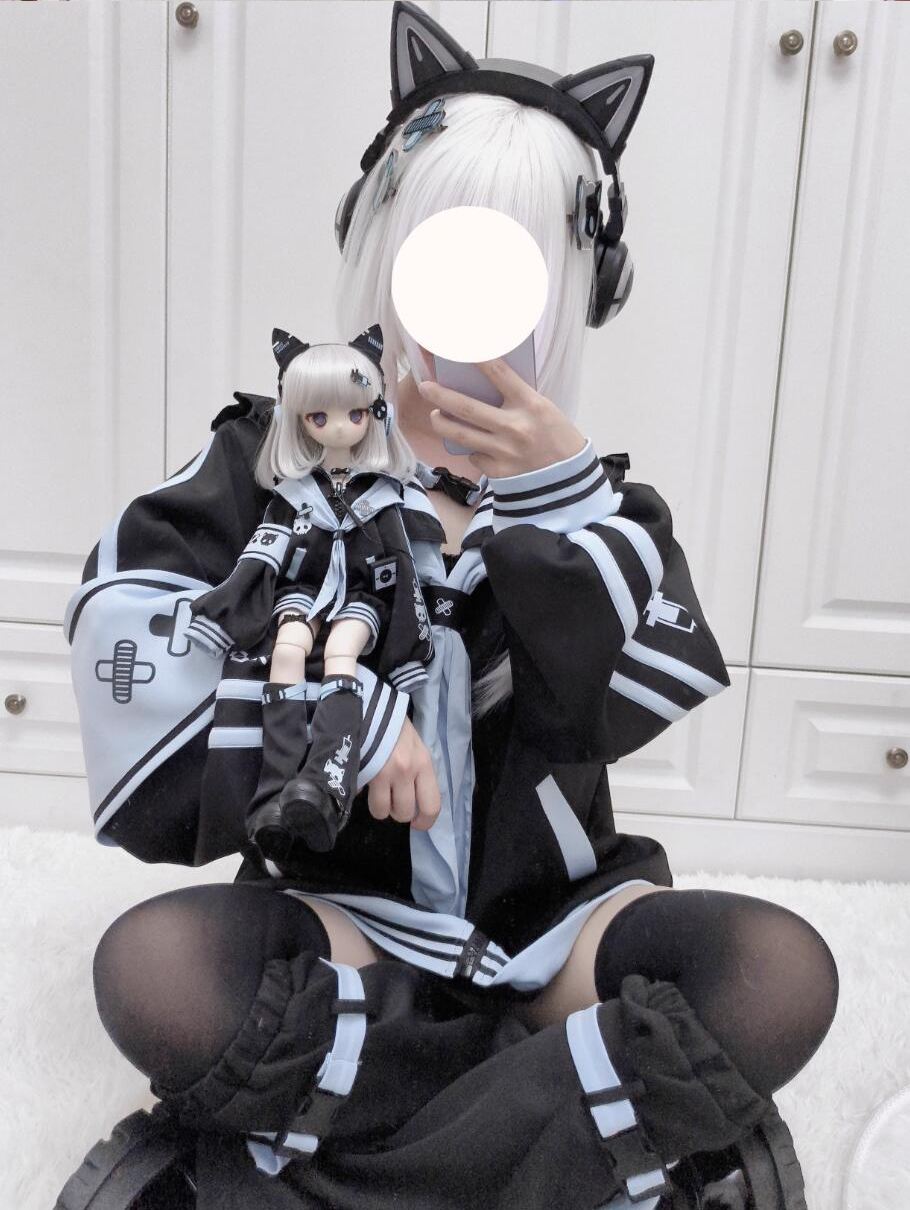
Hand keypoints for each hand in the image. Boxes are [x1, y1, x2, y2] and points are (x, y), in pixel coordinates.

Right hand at [367, 715, 440, 830]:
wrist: (370, 705)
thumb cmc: (395, 726)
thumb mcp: (415, 746)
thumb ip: (417, 771)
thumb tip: (410, 798)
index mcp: (424, 764)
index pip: (432, 805)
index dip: (425, 821)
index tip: (417, 823)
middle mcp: (407, 770)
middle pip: (404, 813)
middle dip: (398, 813)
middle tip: (394, 803)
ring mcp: (384, 772)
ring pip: (383, 811)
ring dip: (380, 807)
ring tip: (379, 794)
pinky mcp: (364, 771)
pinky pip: (364, 798)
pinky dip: (363, 795)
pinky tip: (365, 782)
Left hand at [420, 358, 586, 477]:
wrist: (569, 478)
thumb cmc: (556, 436)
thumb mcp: (543, 409)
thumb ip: (516, 398)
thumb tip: (481, 385)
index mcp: (531, 405)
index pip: (499, 373)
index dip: (476, 357)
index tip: (458, 345)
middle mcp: (515, 427)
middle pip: (467, 407)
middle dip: (440, 395)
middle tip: (425, 387)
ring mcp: (504, 451)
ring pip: (461, 435)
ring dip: (442, 423)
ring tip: (436, 416)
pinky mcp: (498, 472)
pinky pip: (474, 456)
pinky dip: (471, 449)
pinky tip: (474, 445)